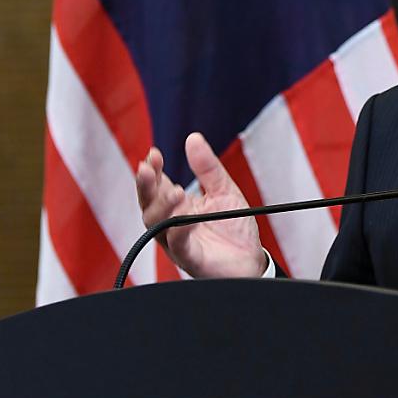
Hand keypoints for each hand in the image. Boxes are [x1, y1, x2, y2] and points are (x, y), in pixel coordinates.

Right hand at [135, 132, 266, 278]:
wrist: (252, 259)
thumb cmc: (234, 227)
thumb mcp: (224, 190)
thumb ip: (208, 167)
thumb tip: (193, 138)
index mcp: (178, 206)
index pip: (157, 186)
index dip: (153, 170)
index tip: (154, 153)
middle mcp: (172, 224)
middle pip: (149, 205)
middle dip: (146, 186)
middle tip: (148, 169)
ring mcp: (178, 243)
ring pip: (158, 226)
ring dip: (162, 207)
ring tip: (175, 192)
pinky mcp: (190, 259)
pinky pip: (179, 246)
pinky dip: (179, 232)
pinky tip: (185, 219)